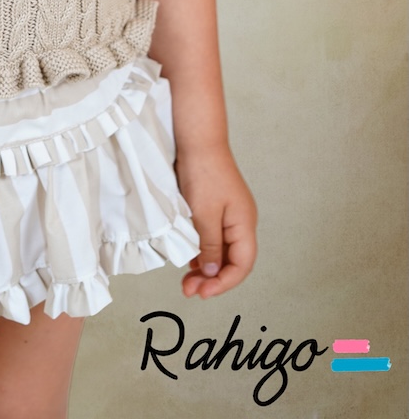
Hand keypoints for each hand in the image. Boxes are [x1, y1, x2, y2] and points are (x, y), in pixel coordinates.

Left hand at [174, 144, 257, 299]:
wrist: (197, 139)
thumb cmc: (203, 173)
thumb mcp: (204, 214)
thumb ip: (209, 246)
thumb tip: (211, 273)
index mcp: (244, 224)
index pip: (242, 265)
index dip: (224, 283)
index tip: (202, 292)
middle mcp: (241, 222)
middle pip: (232, 260)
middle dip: (212, 279)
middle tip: (189, 290)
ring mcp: (229, 214)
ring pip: (221, 251)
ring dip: (205, 267)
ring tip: (186, 281)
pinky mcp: (216, 207)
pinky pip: (213, 237)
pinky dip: (201, 251)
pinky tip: (188, 259)